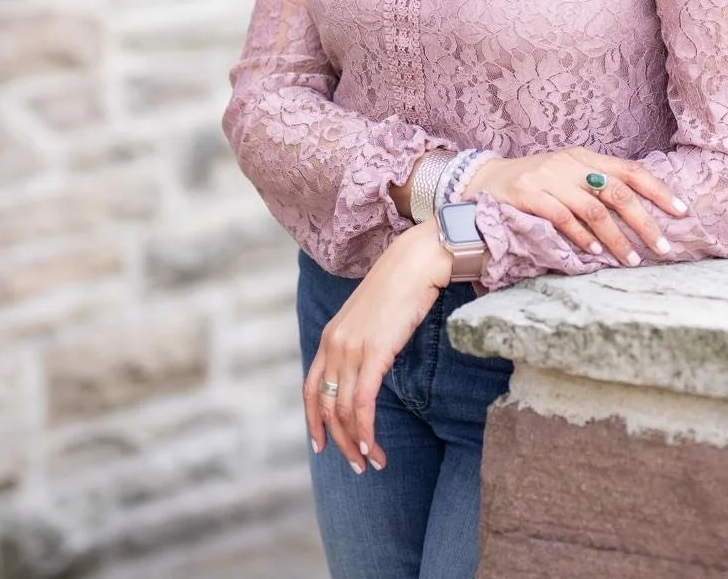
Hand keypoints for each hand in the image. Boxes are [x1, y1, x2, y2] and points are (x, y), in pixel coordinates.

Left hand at [303, 221, 451, 472]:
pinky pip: (363, 403)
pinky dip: (366, 431)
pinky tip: (375, 448)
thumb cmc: (402, 286)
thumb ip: (363, 342)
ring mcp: (351, 348)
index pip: (311, 388)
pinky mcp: (373, 352)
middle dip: (339, 442)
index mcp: (330, 336)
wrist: (416, 261)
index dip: (313, 421)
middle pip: (326, 406)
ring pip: (343, 411)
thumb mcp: (372, 317)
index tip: (321, 445)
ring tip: (371, 463)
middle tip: (356, 466)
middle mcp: (334, 344)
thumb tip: (369, 366)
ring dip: (356, 443)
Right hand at [462, 148, 686, 265]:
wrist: (483, 180)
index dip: (658, 190)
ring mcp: (548, 178)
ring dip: (615, 239)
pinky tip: (593, 254)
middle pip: (616, 192)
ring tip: (631, 260)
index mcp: (584, 157)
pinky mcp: (528, 195)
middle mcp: (569, 164)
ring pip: (593, 209)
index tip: (681, 211)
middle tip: (663, 248)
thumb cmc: (533, 184)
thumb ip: (595, 187)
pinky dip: (581, 238)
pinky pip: (561, 218)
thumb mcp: (567, 176)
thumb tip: (639, 212)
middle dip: (643, 222)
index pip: (629, 170)